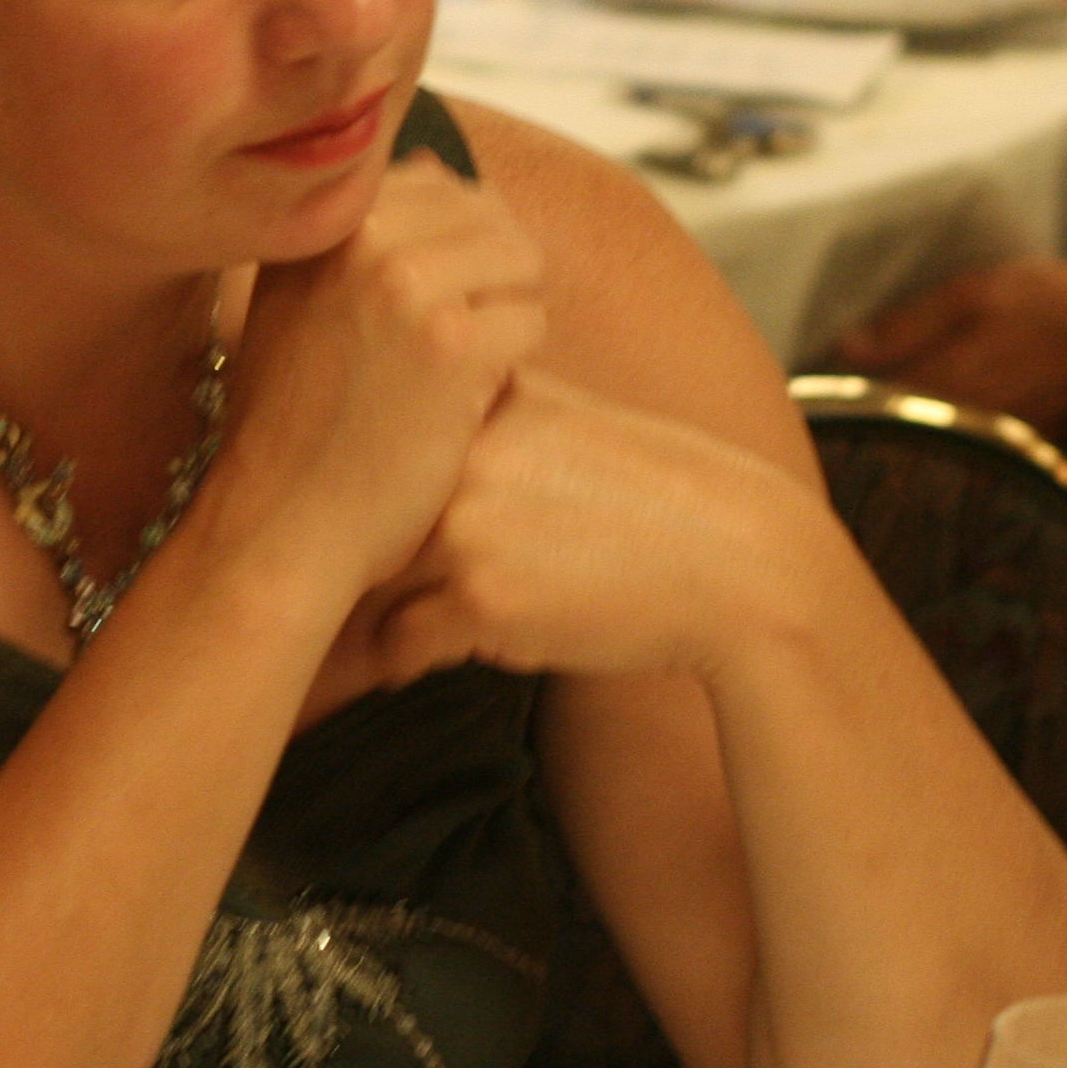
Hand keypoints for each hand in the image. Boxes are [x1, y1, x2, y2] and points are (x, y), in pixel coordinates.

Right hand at [218, 155, 546, 598]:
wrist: (282, 518)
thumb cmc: (293, 421)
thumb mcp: (297, 298)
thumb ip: (359, 231)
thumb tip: (435, 162)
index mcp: (324, 217)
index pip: (435, 180)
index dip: (451, 244)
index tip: (421, 309)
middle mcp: (363, 234)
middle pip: (486, 214)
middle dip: (488, 274)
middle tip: (451, 344)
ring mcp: (409, 284)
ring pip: (521, 260)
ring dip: (507, 313)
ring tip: (462, 367)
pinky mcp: (455, 344)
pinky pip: (532, 321)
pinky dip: (514, 364)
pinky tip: (468, 400)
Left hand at [362, 369, 825, 687]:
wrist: (737, 564)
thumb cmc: (653, 504)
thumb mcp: (566, 427)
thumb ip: (486, 424)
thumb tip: (404, 453)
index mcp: (483, 402)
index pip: (380, 446)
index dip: (358, 496)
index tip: (340, 523)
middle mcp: (464, 453)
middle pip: (364, 516)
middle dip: (350, 559)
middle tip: (329, 588)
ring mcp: (466, 525)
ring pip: (371, 583)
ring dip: (370, 616)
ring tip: (356, 641)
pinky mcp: (479, 598)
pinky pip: (400, 644)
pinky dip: (403, 662)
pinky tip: (416, 665)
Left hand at [832, 258, 1066, 439]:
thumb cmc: (1048, 303)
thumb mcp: (974, 292)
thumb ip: (909, 324)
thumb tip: (848, 348)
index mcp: (947, 387)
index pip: (869, 404)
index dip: (841, 394)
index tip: (818, 387)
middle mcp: (965, 429)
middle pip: (895, 433)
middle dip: (868, 416)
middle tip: (845, 399)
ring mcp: (991, 449)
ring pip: (927, 445)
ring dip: (904, 430)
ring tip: (887, 408)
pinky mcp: (1015, 455)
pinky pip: (963, 451)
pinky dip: (943, 436)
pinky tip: (938, 417)